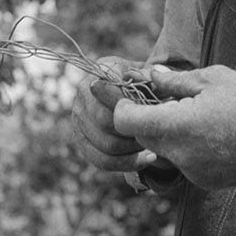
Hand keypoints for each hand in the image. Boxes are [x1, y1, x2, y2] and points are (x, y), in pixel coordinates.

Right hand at [71, 56, 153, 172]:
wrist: (130, 94)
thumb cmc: (144, 83)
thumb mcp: (150, 74)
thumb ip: (152, 78)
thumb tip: (154, 82)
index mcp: (99, 72)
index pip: (111, 94)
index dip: (133, 107)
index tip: (155, 115)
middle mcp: (83, 94)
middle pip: (106, 121)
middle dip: (133, 131)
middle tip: (156, 134)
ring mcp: (79, 119)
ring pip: (105, 145)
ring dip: (133, 149)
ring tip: (154, 145)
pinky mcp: (81, 141)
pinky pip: (102, 160)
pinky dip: (127, 163)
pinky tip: (147, 159)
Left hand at [112, 64, 235, 189]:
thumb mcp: (214, 79)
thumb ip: (175, 81)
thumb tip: (151, 75)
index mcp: (179, 126)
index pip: (126, 122)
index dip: (122, 106)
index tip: (130, 94)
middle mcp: (181, 155)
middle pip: (142, 137)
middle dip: (145, 118)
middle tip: (162, 98)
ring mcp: (194, 172)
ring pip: (163, 150)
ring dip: (168, 132)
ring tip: (195, 112)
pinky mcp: (206, 181)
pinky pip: (184, 162)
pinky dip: (187, 147)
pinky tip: (212, 132)